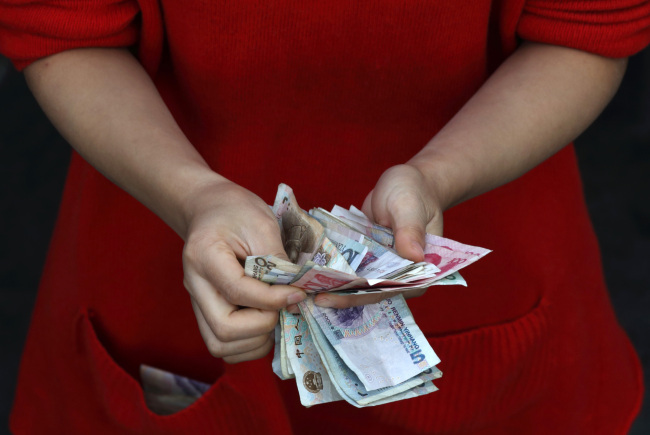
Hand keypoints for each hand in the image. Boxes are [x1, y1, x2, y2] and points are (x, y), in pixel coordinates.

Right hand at [181, 180, 306, 362]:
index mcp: (204, 256)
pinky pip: (223, 345)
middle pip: (223, 330)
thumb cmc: (236, 211)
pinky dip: (249, 344)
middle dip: (263, 324)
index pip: (237, 291)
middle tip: (284, 307)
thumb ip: (276, 259)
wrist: (210, 209)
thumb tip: (295, 296)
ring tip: (276, 316)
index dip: (272, 298)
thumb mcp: (261, 223)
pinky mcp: (207, 312)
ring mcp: (198, 302)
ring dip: (256, 340)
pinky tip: (265, 322)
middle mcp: (195, 285)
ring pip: (221, 345)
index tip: (298, 293)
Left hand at [313, 164, 442, 308]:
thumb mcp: (410, 206)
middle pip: (369, 292)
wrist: (404, 182)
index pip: (387, 290)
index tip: (333, 298)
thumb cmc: (414, 192)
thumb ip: (410, 229)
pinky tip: (310, 272)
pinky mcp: (367, 259)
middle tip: (311, 297)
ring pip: (356, 284)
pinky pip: (350, 268)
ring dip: (333, 286)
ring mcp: (382, 269)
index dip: (360, 297)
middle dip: (341, 296)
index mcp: (419, 271)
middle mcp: (401, 277)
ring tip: (305, 288)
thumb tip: (414, 255)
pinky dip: (333, 270)